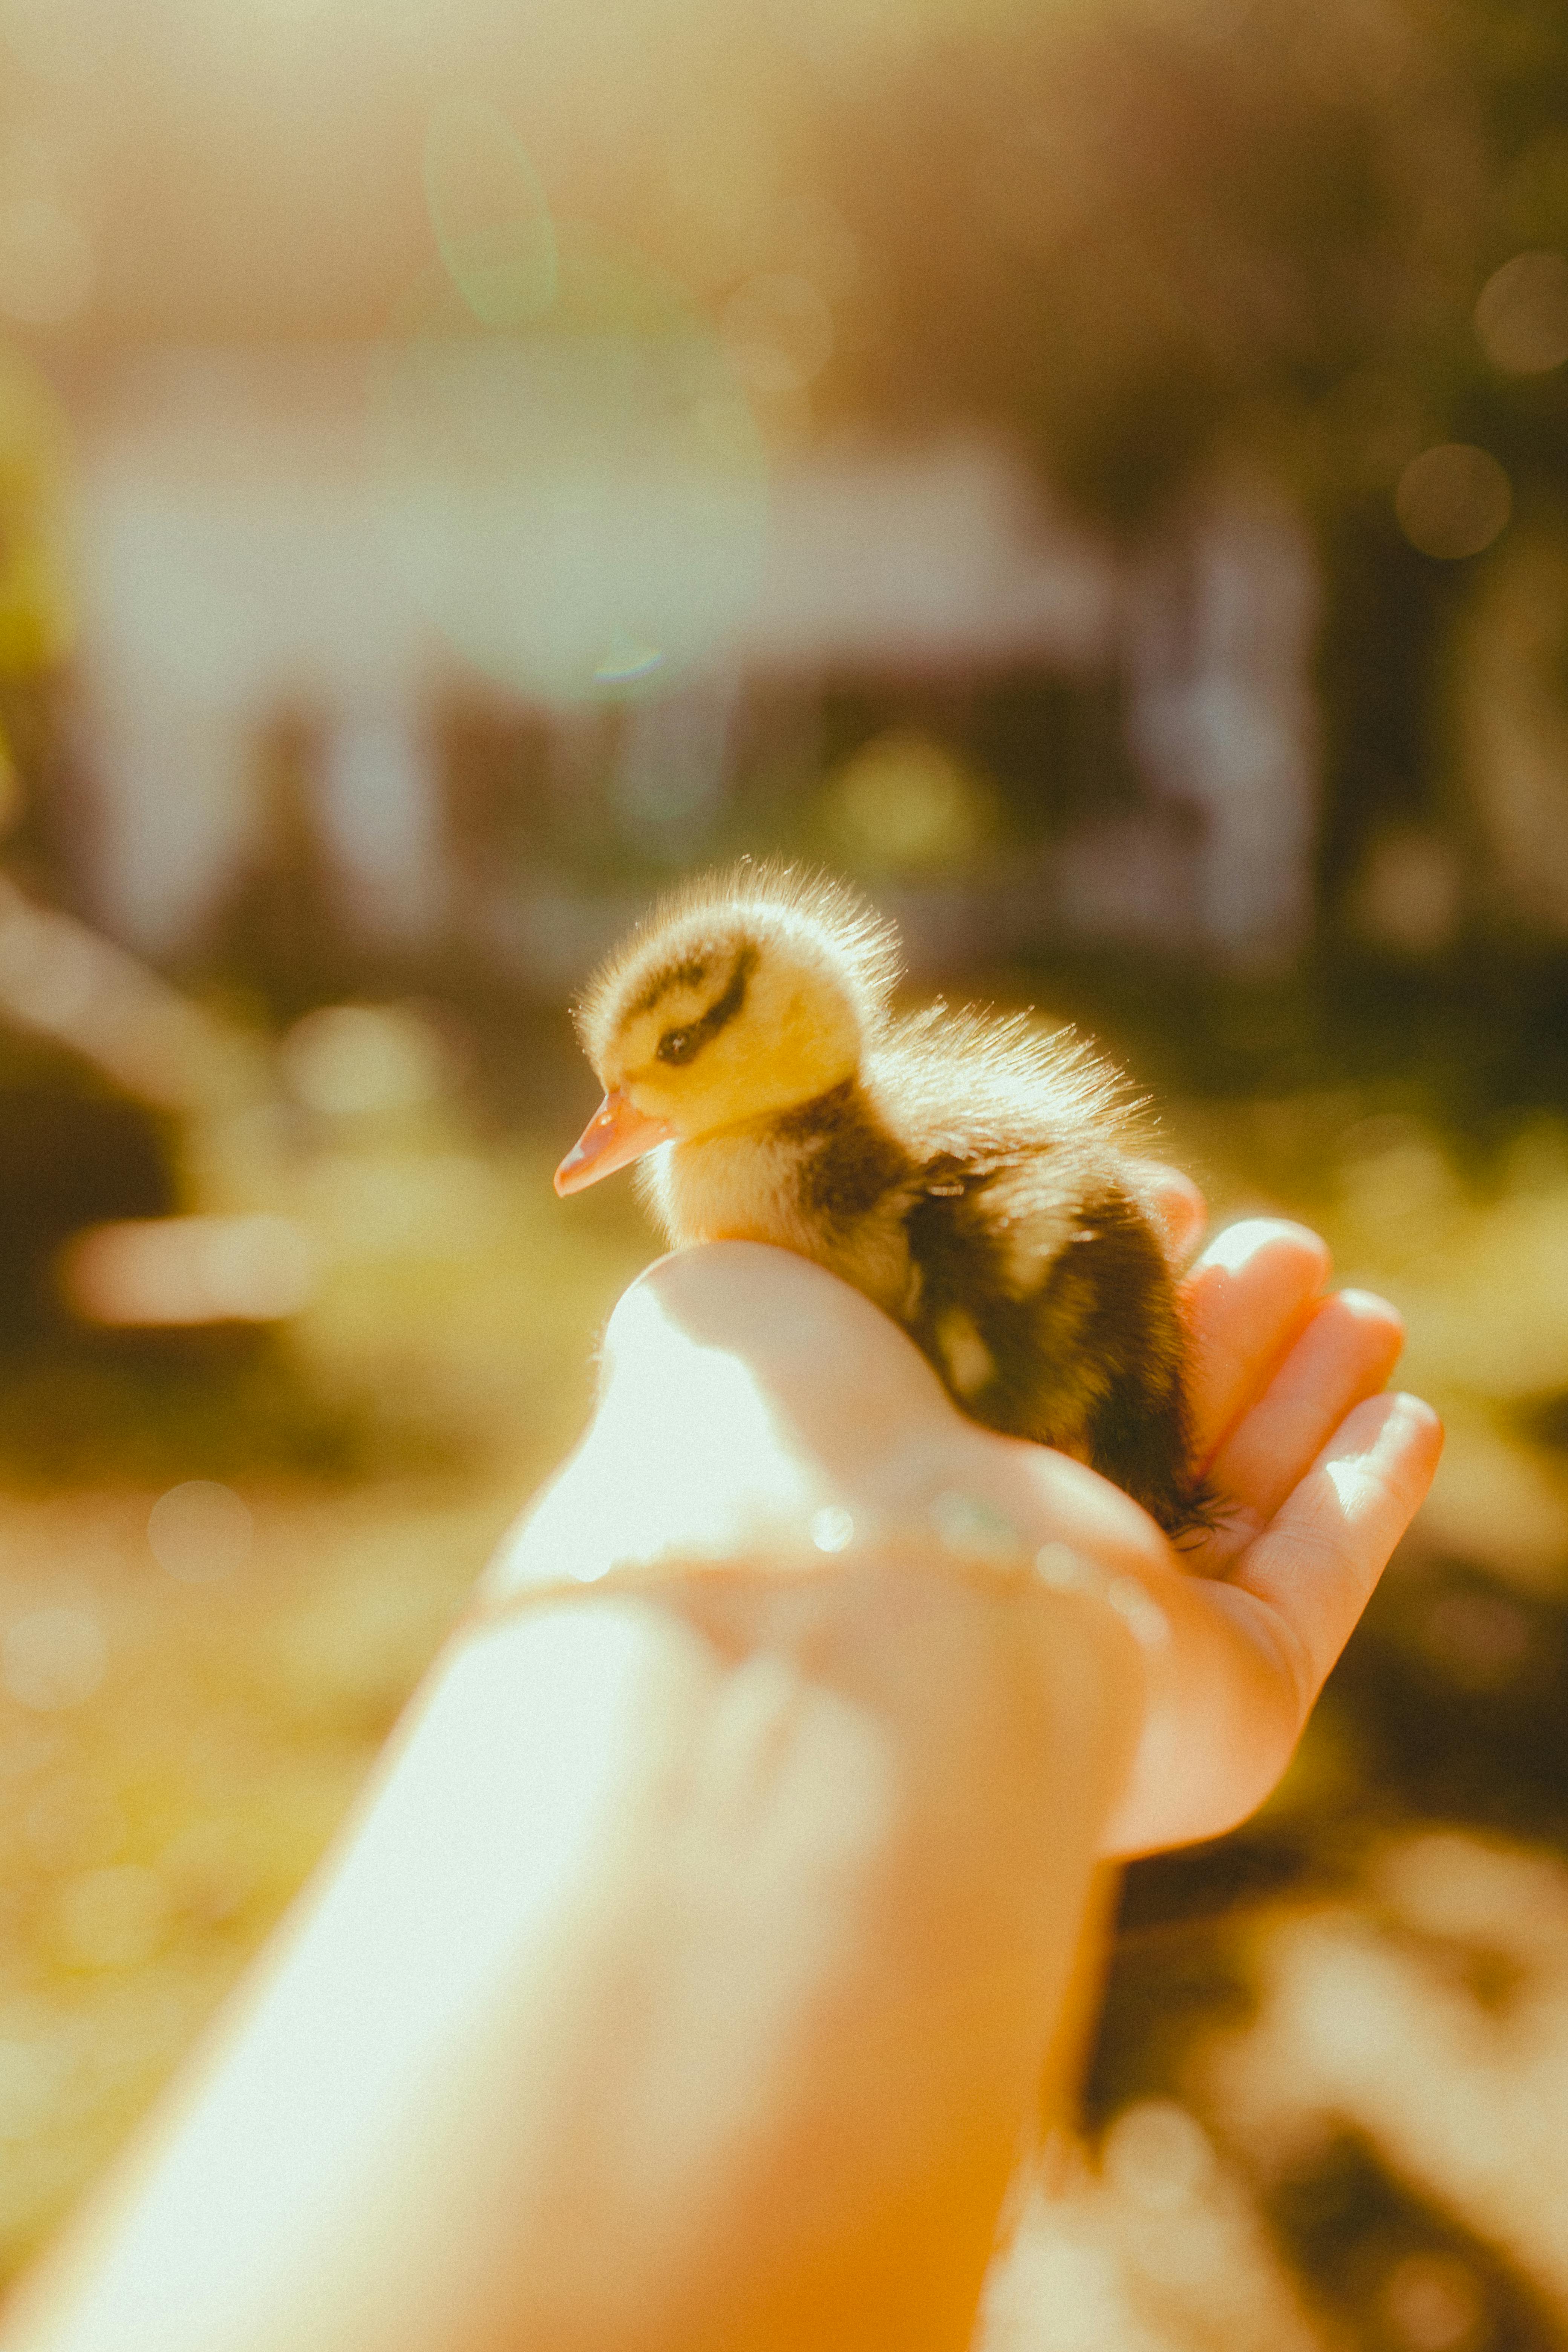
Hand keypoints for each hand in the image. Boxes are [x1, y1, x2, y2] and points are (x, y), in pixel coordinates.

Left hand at [498, 1191, 1441, 1858]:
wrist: (835, 1583)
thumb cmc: (764, 1424)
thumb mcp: (733, 1283)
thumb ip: (777, 1236)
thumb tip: (792, 1171)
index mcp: (894, 1486)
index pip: (1023, 1377)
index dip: (1098, 1285)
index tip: (1160, 1195)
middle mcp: (999, 1571)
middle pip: (1144, 1439)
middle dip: (1221, 1333)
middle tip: (1281, 1243)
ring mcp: (1112, 1644)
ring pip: (1238, 1506)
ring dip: (1304, 1396)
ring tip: (1355, 1299)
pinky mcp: (1221, 1701)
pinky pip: (1312, 1589)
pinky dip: (1361, 1502)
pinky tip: (1400, 1413)